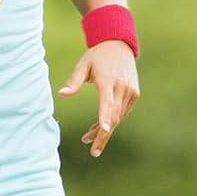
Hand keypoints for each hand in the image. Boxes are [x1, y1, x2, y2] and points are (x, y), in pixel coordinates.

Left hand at [59, 40, 139, 156]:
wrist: (119, 44)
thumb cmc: (97, 56)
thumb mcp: (83, 65)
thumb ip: (74, 81)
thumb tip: (62, 94)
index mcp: (107, 80)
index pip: (107, 102)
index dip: (104, 118)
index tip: (103, 130)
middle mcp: (122, 87)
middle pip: (113, 116)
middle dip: (102, 135)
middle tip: (93, 151)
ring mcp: (130, 91)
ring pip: (118, 117)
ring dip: (105, 130)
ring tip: (88, 138)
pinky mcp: (134, 94)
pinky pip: (122, 112)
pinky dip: (112, 121)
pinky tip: (100, 127)